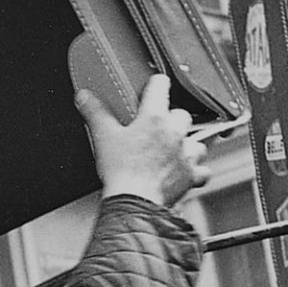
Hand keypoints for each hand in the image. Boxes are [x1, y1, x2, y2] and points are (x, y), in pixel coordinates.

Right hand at [76, 73, 210, 207]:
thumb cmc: (122, 172)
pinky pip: (203, 170)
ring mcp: (185, 155)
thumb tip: (84, 97)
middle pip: (182, 115)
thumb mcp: (103, 137)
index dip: (156, 84)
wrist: (135, 202)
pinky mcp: (190, 176)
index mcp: (154, 118)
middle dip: (171, 119)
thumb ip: (94, 112)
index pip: (161, 86)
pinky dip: (196, 170)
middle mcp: (174, 133)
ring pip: (198, 141)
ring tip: (175, 149)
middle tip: (157, 128)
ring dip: (188, 143)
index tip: (153, 87)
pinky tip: (186, 170)